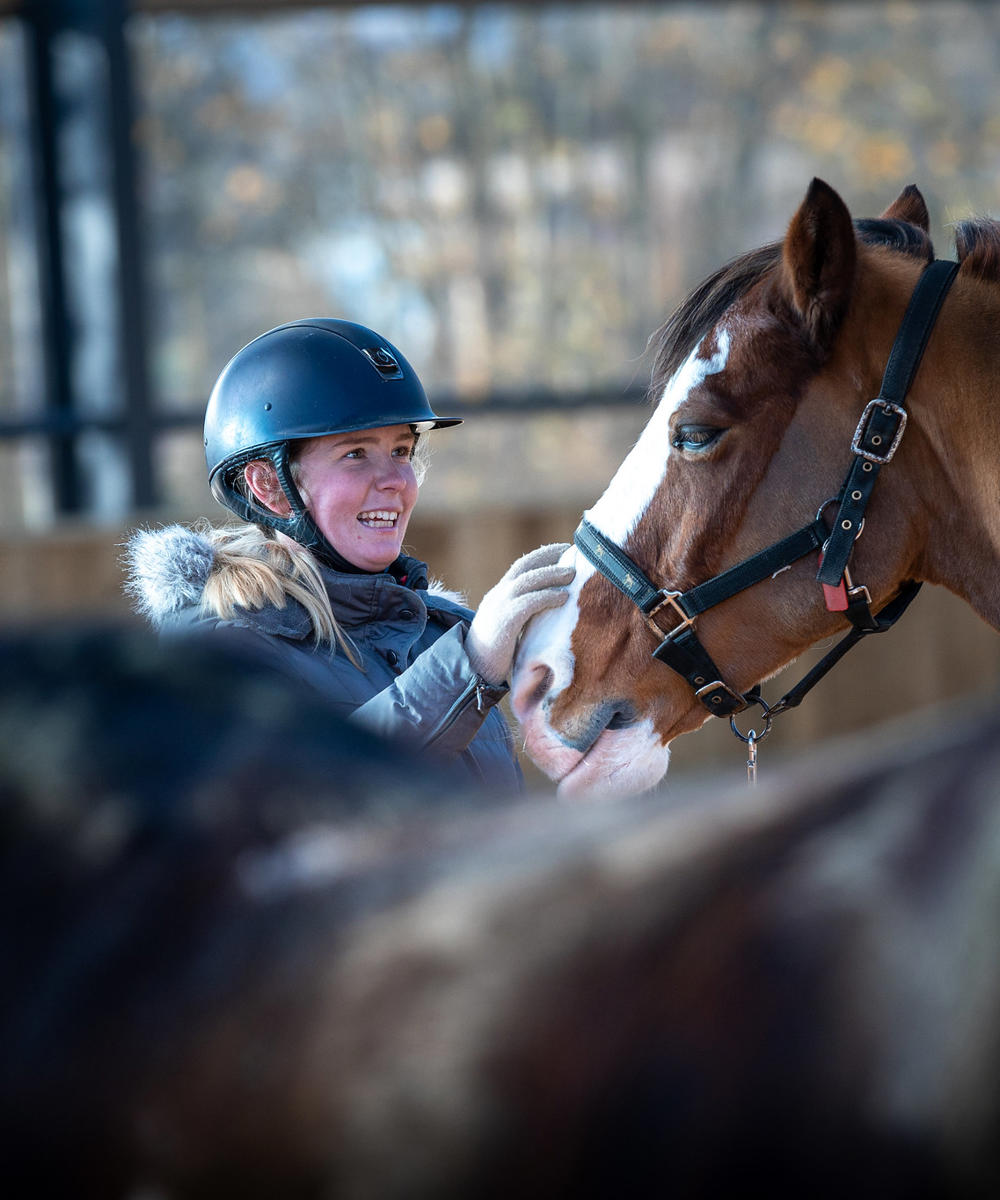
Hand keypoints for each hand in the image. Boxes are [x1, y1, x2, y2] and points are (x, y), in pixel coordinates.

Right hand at [466, 543, 574, 684]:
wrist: (472, 670)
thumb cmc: (495, 653)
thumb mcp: (508, 625)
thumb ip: (523, 613)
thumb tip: (550, 607)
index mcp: (499, 594)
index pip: (521, 566)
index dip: (542, 555)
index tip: (562, 550)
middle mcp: (498, 595)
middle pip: (525, 566)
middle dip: (549, 556)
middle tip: (572, 554)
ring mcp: (500, 606)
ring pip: (528, 580)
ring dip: (552, 574)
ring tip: (572, 574)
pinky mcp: (505, 621)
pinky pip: (529, 602)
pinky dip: (547, 597)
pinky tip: (563, 598)